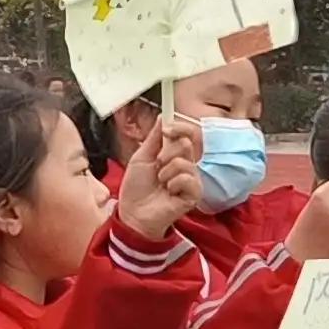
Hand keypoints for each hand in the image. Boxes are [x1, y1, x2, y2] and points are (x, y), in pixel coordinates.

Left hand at [115, 111, 203, 237]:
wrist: (133, 212)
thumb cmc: (136, 187)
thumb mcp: (142, 157)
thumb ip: (154, 138)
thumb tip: (162, 116)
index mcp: (175, 154)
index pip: (188, 134)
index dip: (180, 127)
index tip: (167, 129)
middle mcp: (186, 165)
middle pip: (186, 144)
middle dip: (166, 152)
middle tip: (157, 164)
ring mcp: (192, 179)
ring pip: (185, 162)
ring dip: (166, 171)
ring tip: (160, 182)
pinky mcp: (195, 194)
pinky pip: (188, 178)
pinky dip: (174, 183)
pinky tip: (168, 191)